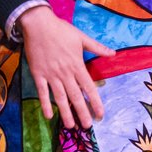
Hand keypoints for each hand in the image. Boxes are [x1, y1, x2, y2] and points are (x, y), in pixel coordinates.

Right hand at [19, 7, 112, 128]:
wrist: (38, 25)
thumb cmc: (61, 30)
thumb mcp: (82, 37)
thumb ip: (97, 47)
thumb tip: (113, 53)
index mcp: (77, 65)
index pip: (89, 87)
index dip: (95, 102)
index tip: (100, 114)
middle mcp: (65, 73)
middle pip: (75, 96)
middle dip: (82, 112)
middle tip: (87, 126)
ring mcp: (51, 75)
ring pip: (60, 98)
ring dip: (65, 112)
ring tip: (70, 126)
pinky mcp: (38, 74)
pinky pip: (42, 92)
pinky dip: (45, 104)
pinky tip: (49, 115)